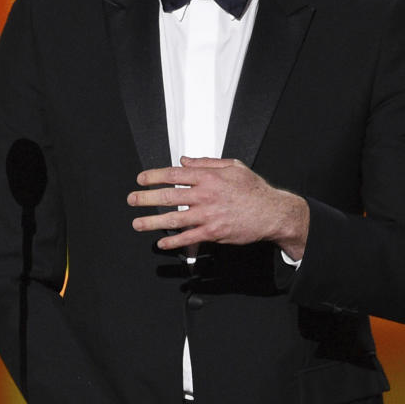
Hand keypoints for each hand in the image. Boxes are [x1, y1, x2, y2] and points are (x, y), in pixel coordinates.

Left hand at [128, 157, 308, 259]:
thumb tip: (184, 160)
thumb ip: (206, 163)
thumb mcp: (233, 167)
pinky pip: (188, 238)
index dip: (154, 176)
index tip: (141, 179)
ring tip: (137, 223)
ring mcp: (208, 215)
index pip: (174, 174)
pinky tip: (162, 243)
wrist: (273, 213)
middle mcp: (205, 195)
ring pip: (174, 219)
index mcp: (209, 177)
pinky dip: (173, 241)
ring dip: (152, 222)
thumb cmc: (254, 190)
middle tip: (132, 199)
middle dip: (146, 198)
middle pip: (169, 196)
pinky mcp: (213, 233)